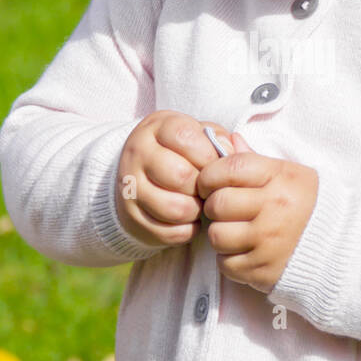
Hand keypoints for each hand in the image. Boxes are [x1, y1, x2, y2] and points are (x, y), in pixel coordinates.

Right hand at [115, 111, 234, 249]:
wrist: (141, 175)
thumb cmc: (180, 153)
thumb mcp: (197, 135)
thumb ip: (218, 139)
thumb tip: (230, 153)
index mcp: (156, 127)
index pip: (185, 138)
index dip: (207, 154)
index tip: (212, 163)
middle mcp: (137, 154)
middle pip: (181, 175)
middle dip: (203, 186)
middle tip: (208, 188)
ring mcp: (130, 187)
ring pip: (175, 208)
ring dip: (196, 210)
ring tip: (199, 204)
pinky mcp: (131, 218)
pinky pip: (169, 232)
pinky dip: (187, 230)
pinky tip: (189, 219)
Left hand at [197, 134, 318, 292]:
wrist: (340, 244)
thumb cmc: (307, 204)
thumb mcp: (288, 174)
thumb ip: (254, 159)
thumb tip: (227, 141)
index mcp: (281, 178)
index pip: (229, 168)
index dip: (210, 175)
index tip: (210, 182)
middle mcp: (275, 209)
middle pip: (217, 203)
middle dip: (215, 205)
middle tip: (226, 209)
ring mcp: (269, 243)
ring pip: (217, 235)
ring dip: (221, 234)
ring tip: (236, 231)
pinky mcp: (265, 270)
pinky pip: (226, 264)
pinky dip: (230, 259)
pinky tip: (245, 250)